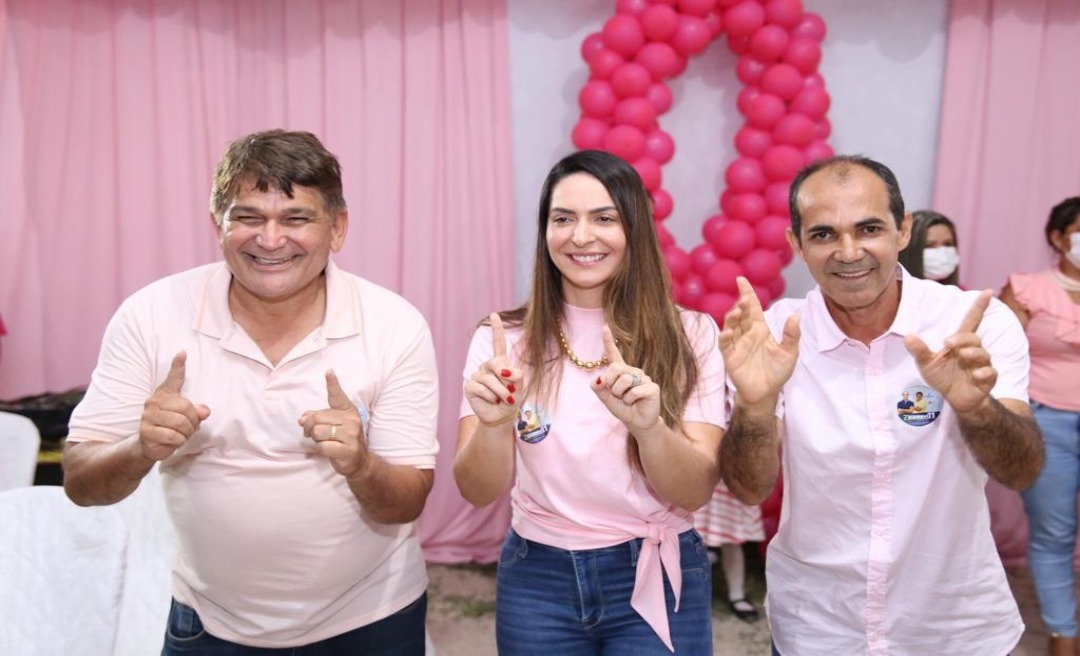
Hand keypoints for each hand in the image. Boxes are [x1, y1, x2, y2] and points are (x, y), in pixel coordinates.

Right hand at [138, 352, 210, 460]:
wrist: (151, 445)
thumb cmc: (172, 427)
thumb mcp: (188, 418)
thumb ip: (197, 412)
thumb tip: (204, 411)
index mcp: (166, 394)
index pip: (174, 378)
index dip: (178, 366)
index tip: (182, 353)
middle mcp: (155, 401)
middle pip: (186, 408)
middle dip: (193, 422)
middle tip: (189, 428)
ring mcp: (148, 415)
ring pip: (180, 423)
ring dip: (187, 433)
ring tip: (181, 435)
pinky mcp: (146, 431)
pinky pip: (173, 436)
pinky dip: (179, 441)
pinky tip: (173, 441)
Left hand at [299, 370, 368, 477]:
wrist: (359, 461)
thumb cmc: (342, 440)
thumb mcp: (331, 425)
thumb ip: (317, 417)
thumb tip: (302, 418)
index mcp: (347, 410)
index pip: (337, 395)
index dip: (332, 383)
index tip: (328, 371)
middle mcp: (351, 420)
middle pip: (317, 418)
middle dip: (310, 427)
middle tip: (315, 434)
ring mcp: (351, 435)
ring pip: (318, 432)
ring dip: (315, 439)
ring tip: (324, 441)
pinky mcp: (348, 449)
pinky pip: (323, 446)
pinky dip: (321, 449)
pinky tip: (330, 450)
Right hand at [463, 313, 521, 427]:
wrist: (501, 416)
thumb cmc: (511, 399)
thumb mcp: (519, 388)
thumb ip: (517, 377)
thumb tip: (510, 370)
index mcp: (500, 362)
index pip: (497, 343)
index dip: (496, 329)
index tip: (494, 315)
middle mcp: (487, 366)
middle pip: (495, 362)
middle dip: (505, 375)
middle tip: (511, 389)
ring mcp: (477, 375)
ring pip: (490, 379)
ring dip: (501, 392)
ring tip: (505, 399)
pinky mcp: (469, 386)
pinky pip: (481, 388)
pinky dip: (491, 397)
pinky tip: (492, 401)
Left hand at [592, 324, 660, 433]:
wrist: (638, 423)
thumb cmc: (624, 409)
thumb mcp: (607, 400)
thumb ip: (600, 389)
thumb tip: (596, 379)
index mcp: (621, 372)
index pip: (614, 354)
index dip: (609, 341)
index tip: (604, 327)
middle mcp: (633, 371)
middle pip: (615, 368)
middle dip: (611, 384)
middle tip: (617, 395)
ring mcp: (644, 378)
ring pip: (624, 381)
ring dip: (621, 395)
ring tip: (628, 400)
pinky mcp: (652, 387)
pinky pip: (634, 391)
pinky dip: (630, 400)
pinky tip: (636, 402)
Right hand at [720, 277, 799, 408]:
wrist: (766, 394)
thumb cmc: (777, 372)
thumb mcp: (790, 353)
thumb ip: (791, 335)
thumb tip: (795, 316)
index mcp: (760, 329)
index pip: (752, 307)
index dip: (747, 293)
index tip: (741, 280)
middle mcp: (746, 333)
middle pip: (741, 314)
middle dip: (741, 304)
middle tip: (744, 298)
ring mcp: (737, 344)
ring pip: (731, 325)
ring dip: (732, 317)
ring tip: (737, 311)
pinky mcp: (730, 357)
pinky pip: (725, 344)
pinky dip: (725, 336)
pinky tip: (729, 331)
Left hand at [905, 290, 996, 413]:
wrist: (956, 399)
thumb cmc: (943, 377)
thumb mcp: (927, 364)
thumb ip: (920, 351)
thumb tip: (908, 337)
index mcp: (960, 343)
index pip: (971, 321)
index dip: (979, 307)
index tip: (987, 292)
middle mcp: (973, 351)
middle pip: (973, 338)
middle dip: (963, 339)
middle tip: (948, 343)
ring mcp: (981, 365)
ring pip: (983, 354)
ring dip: (974, 353)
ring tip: (963, 355)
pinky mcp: (987, 380)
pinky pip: (991, 373)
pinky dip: (984, 373)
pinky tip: (976, 374)